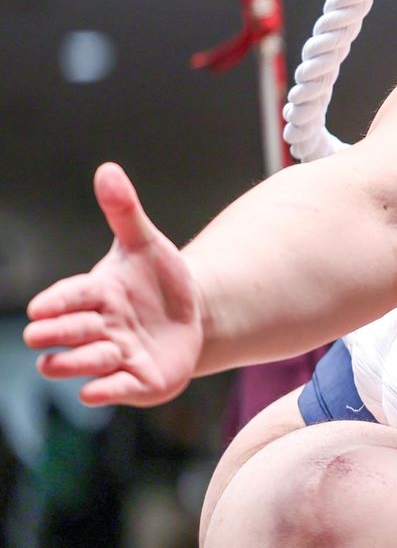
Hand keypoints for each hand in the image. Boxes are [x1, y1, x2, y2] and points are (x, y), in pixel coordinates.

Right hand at [24, 163, 203, 406]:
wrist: (194, 314)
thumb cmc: (159, 279)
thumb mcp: (147, 244)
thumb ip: (125, 211)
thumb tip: (107, 168)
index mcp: (96, 294)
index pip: (68, 297)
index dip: (55, 303)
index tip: (39, 309)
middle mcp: (98, 328)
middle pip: (68, 334)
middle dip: (57, 335)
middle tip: (42, 334)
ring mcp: (114, 357)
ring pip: (83, 364)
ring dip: (84, 360)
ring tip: (106, 349)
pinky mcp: (136, 382)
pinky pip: (114, 390)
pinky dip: (104, 391)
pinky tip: (94, 391)